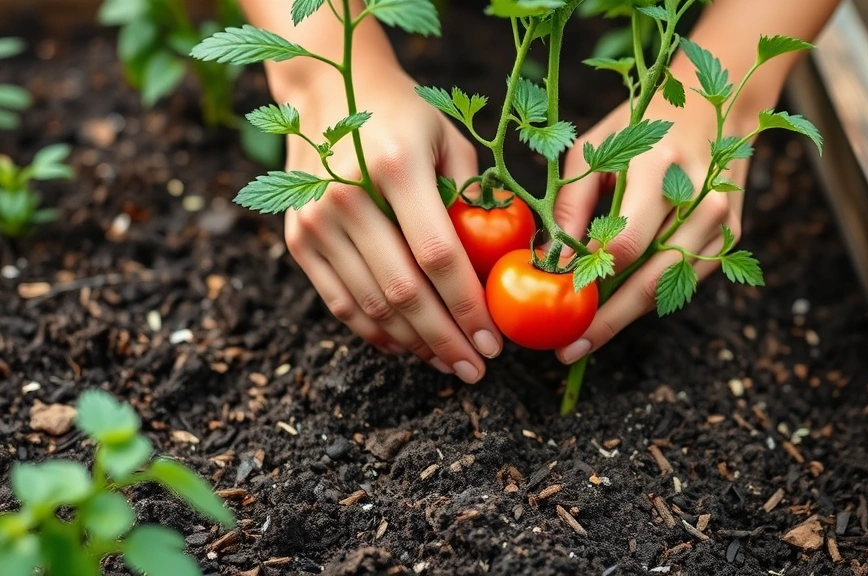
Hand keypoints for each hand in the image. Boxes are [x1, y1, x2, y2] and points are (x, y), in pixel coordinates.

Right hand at [280, 68, 501, 382]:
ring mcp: (315, 220)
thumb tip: (505, 265)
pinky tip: (405, 347)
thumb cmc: (404, 117)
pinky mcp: (298, 238)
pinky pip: (339, 302)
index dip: (468, 306)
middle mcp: (347, 196)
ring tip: (447, 363)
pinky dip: (374, 332)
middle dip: (445, 340)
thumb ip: (475, 199)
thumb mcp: (450, 141)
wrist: (325, 92)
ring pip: (370, 306)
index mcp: (396, 167)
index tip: (494, 340)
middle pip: (402, 292)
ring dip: (413, 344)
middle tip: (476, 368)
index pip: (439, 256)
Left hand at [552, 88, 758, 364]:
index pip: (625, 244)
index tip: (555, 302)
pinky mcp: (731, 235)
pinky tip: (619, 308)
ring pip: (670, 288)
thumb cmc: (642, 123)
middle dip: (607, 319)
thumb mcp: (596, 148)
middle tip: (568, 349)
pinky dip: (652, 297)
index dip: (589, 279)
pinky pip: (687, 280)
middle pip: (651, 280)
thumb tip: (550, 261)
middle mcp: (699, 198)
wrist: (718, 103)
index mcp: (659, 168)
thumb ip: (571, 204)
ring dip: (627, 317)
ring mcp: (721, 220)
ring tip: (586, 338)